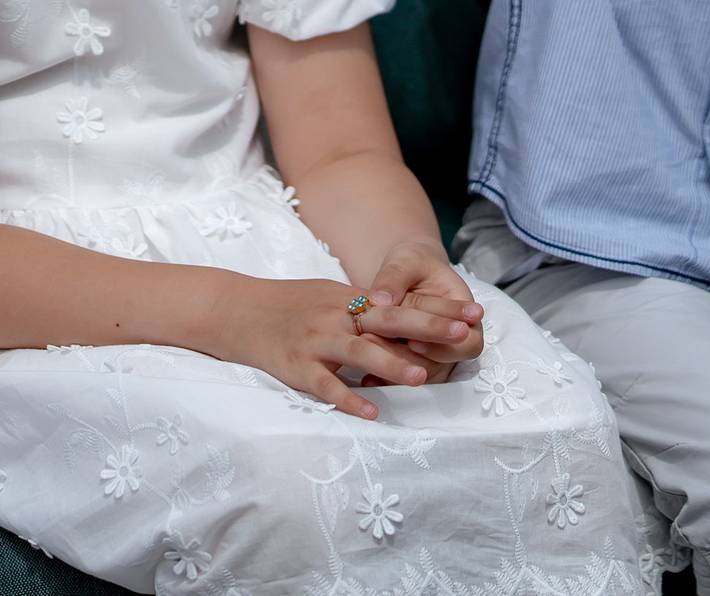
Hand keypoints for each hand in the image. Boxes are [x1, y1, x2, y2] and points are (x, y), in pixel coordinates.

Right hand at [209, 275, 466, 417]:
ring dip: (392, 363)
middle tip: (465, 335)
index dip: (439, 307)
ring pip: (359, 351)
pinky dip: (348, 399)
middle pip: (390, 319)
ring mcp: (315, 340)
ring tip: (422, 375)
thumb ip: (362, 307)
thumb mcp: (328, 295)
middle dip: (430, 327)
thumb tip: (401, 318)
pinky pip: (325, 386)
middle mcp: (336, 315)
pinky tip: (372, 412)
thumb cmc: (286, 304)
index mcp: (348, 297)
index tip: (475, 313)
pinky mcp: (295, 366)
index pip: (402, 301)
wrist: (234, 310)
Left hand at [363, 240, 485, 382]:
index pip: (469, 342)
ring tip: (365, 353)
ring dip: (395, 368)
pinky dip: (385, 379)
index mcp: (462, 312)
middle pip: (445, 365)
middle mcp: (453, 339)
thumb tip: (380, 299)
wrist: (404, 274)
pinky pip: (404, 380)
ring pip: (423, 374)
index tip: (415, 341)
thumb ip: (394, 277)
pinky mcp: (415, 363)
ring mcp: (435, 355)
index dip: (446, 347)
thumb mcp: (404, 261)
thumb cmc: (411, 265)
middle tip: (378, 345)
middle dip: (412, 360)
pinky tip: (365, 377)